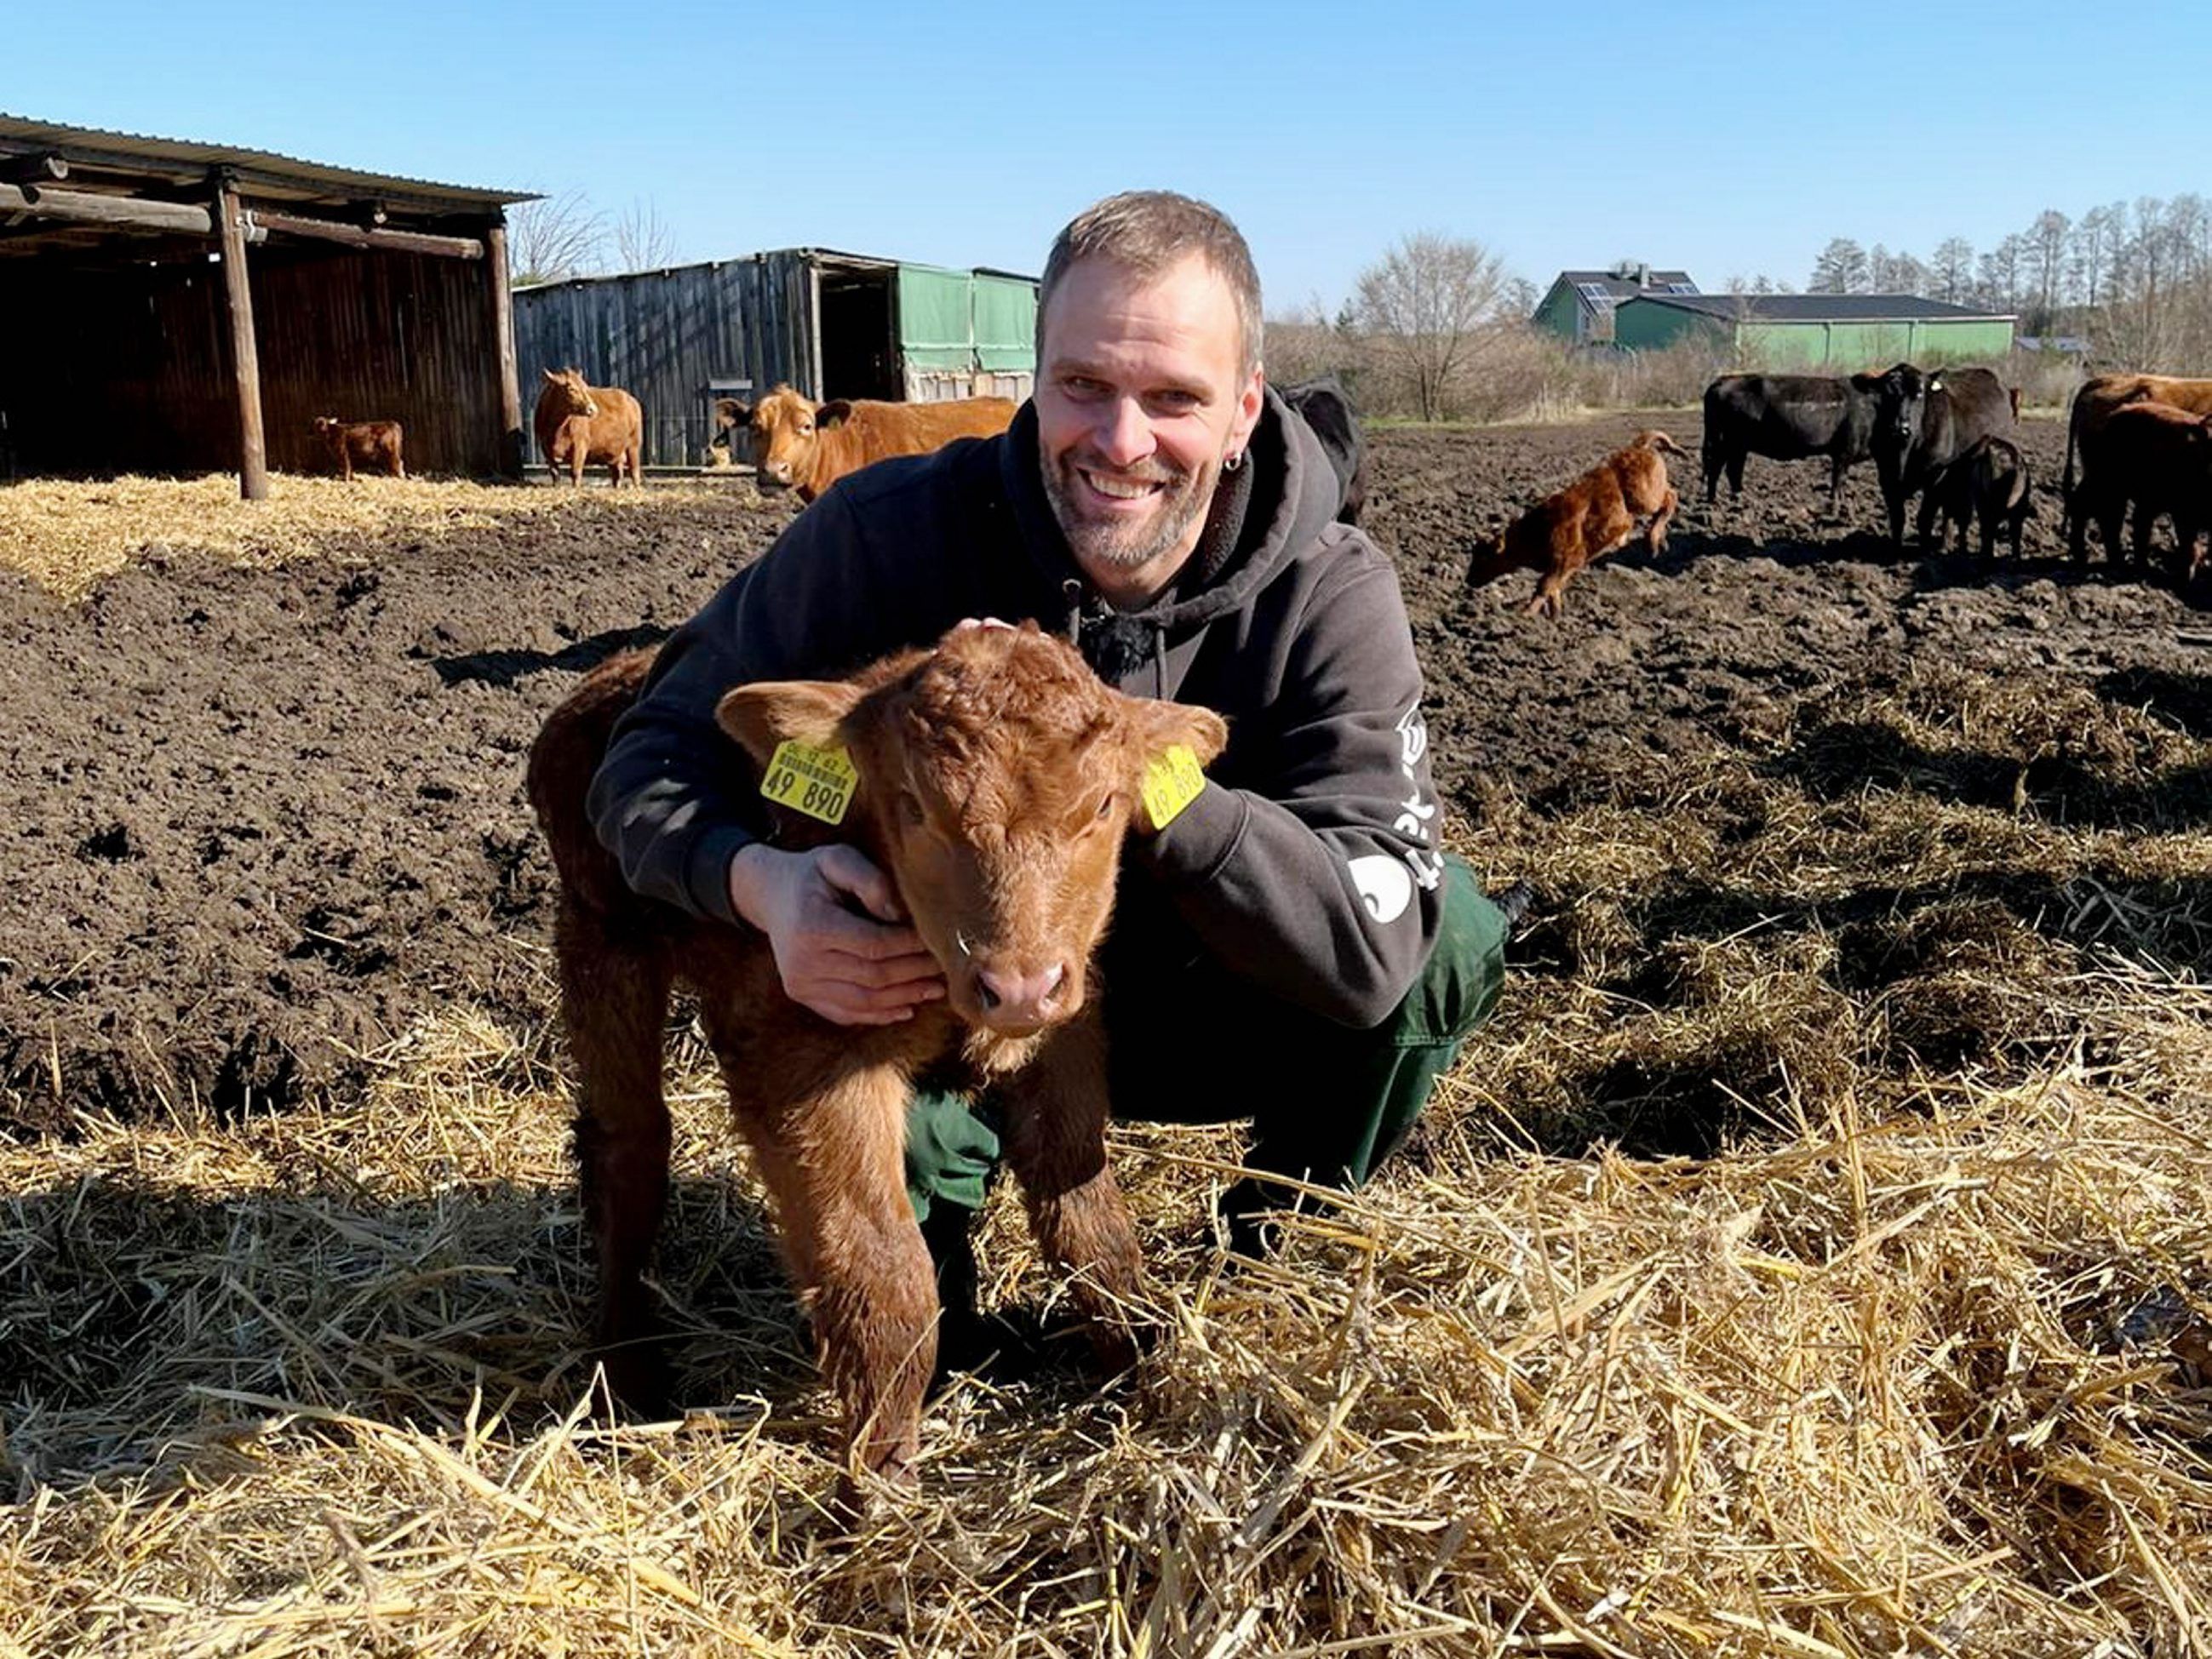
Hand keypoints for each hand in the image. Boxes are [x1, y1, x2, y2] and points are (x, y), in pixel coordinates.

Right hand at [727, 843, 945, 1025]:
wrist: (770, 896)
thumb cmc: (812, 874)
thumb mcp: (838, 859)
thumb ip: (869, 879)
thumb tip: (898, 914)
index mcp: (812, 926)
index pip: (874, 945)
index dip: (910, 946)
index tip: (936, 940)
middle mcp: (802, 962)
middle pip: (873, 977)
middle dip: (914, 973)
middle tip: (946, 966)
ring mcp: (800, 984)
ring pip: (863, 1002)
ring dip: (904, 998)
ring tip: (935, 989)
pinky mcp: (802, 996)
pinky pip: (846, 1014)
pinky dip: (879, 1015)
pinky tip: (907, 1007)